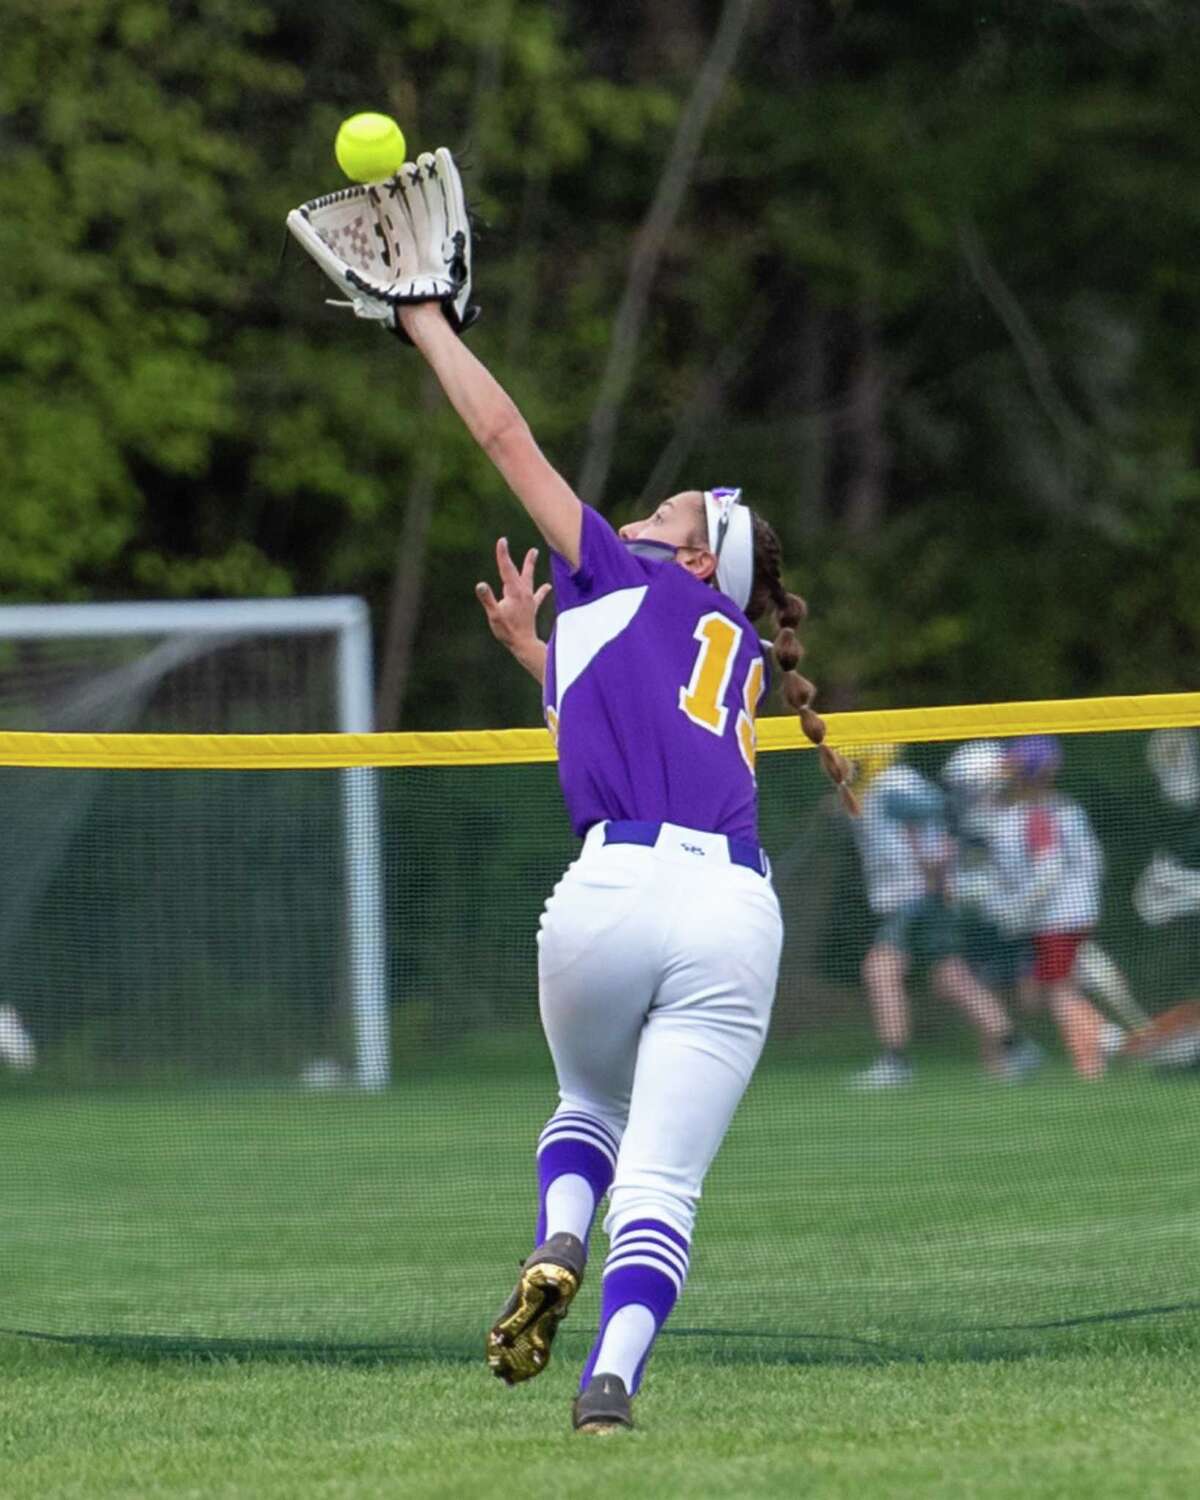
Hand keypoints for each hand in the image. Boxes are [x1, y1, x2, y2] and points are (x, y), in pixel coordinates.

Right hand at [475, 538, 551, 675]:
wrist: (524, 644)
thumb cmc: (508, 631)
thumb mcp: (494, 615)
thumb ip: (487, 599)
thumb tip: (480, 584)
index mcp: (513, 591)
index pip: (507, 568)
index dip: (503, 554)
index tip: (502, 540)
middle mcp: (523, 592)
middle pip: (520, 570)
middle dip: (517, 555)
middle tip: (514, 542)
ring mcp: (529, 599)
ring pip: (529, 578)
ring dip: (530, 565)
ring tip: (534, 552)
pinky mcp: (532, 607)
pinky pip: (538, 596)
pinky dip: (542, 590)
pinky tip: (548, 586)